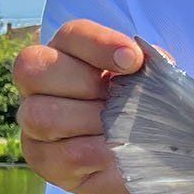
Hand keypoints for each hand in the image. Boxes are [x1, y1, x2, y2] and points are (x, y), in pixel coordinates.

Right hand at [14, 19, 156, 193]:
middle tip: (120, 100)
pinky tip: (121, 153)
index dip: (100, 44)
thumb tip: (159, 67)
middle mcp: (39, 83)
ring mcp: (33, 122)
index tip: (133, 60)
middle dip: (85, 83)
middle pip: (36, 69)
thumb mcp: (150, 83)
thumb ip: (149, 70)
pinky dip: (100, 153)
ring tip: (125, 130)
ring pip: (42, 116)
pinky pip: (63, 155)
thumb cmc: (143, 106)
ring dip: (92, 122)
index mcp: (68, 51)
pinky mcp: (42, 158)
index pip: (72, 35)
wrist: (143, 156)